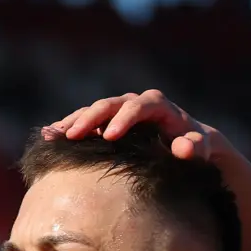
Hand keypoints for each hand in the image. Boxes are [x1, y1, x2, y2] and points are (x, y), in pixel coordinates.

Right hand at [52, 90, 238, 163]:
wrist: (186, 142)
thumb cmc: (194, 146)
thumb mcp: (200, 147)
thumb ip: (195, 146)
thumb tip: (184, 148)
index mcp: (157, 104)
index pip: (137, 107)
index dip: (123, 119)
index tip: (110, 137)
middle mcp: (134, 102)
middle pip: (109, 105)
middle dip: (90, 119)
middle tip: (73, 136)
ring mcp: (119, 111)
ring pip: (93, 111)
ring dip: (72, 122)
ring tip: (52, 135)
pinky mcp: (108, 121)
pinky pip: (86, 120)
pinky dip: (69, 127)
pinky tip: (50, 136)